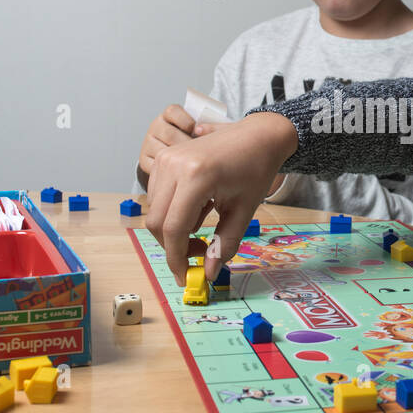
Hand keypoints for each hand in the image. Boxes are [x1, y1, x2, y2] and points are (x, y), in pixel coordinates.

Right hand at [145, 112, 298, 284]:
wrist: (257, 136)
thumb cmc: (255, 170)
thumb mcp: (244, 211)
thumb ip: (224, 244)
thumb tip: (209, 273)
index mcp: (196, 176)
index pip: (173, 228)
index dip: (177, 258)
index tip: (186, 277)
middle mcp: (174, 165)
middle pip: (157, 222)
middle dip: (173, 247)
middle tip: (198, 256)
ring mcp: (165, 159)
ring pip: (155, 210)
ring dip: (173, 230)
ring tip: (202, 230)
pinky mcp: (163, 158)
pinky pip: (156, 196)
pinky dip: (172, 212)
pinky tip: (197, 211)